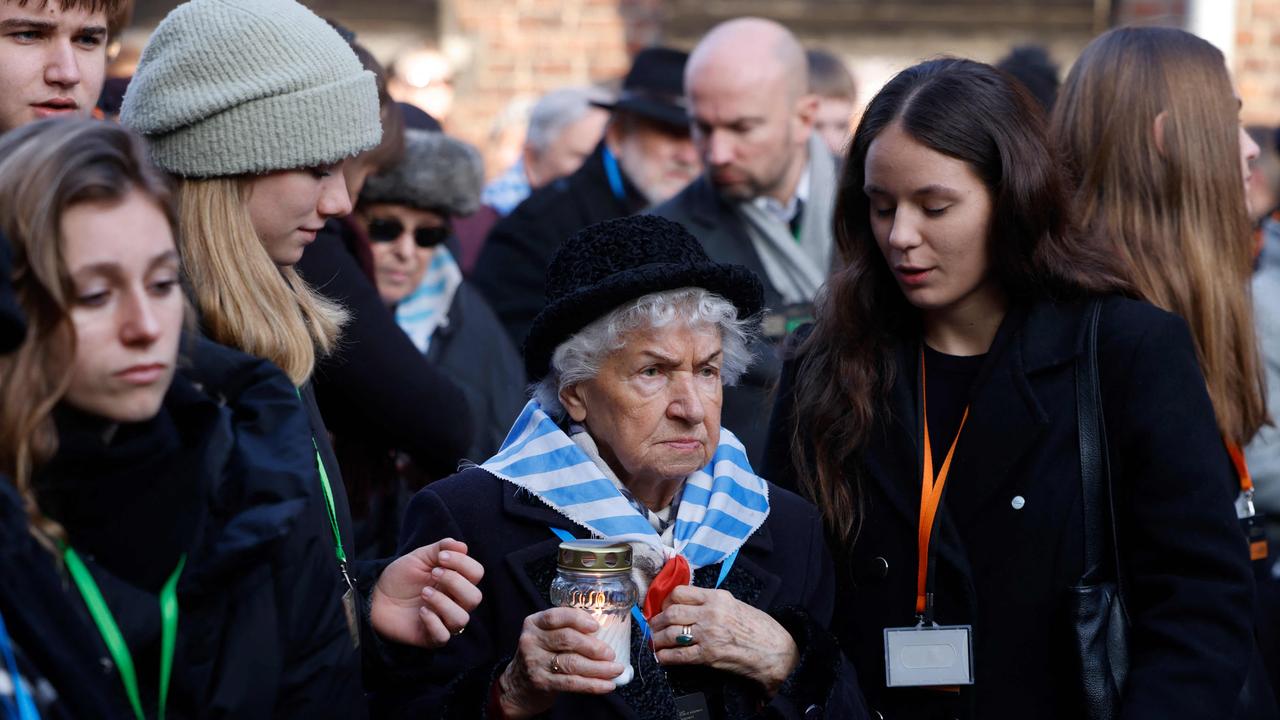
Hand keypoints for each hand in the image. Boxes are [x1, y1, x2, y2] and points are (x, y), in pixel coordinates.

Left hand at [370, 538, 483, 646]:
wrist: (375, 597)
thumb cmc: (401, 578)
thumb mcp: (419, 557)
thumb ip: (441, 548)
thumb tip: (462, 546)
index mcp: (456, 581)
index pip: (477, 573)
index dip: (463, 563)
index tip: (441, 557)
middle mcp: (455, 602)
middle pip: (475, 597)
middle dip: (455, 582)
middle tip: (433, 573)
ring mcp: (444, 621)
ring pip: (461, 618)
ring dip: (443, 602)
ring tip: (424, 593)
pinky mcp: (430, 638)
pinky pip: (443, 636)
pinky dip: (433, 622)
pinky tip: (420, 612)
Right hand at [495, 608, 622, 718]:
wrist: (518, 685)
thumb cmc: (541, 655)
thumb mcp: (545, 636)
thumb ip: (566, 630)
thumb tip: (604, 631)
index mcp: (534, 623)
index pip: (556, 616)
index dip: (578, 619)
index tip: (596, 626)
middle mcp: (531, 641)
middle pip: (567, 639)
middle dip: (593, 646)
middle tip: (611, 653)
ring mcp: (535, 662)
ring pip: (572, 663)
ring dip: (599, 667)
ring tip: (616, 669)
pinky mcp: (541, 682)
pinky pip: (572, 683)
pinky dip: (592, 684)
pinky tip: (607, 685)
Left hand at [649, 585, 798, 693]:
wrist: (775, 650)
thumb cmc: (758, 627)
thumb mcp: (735, 604)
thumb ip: (712, 602)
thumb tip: (689, 605)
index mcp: (717, 597)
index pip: (680, 593)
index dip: (666, 602)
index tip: (663, 608)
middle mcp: (711, 613)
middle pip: (672, 613)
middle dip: (658, 621)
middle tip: (654, 627)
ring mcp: (709, 634)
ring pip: (671, 633)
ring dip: (658, 639)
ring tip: (656, 642)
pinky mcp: (708, 655)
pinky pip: (679, 655)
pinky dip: (666, 656)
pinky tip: (662, 657)